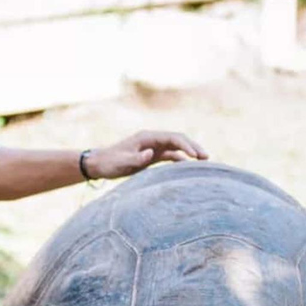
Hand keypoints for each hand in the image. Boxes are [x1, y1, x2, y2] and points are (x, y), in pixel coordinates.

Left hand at [85, 131, 208, 178]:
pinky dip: (180, 160)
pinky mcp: (151, 156)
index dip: (186, 145)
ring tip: (203, 162)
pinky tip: (188, 168)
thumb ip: (136, 158)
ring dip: (189, 153)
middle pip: (178, 140)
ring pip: (176, 147)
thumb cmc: (109, 162)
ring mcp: (153, 147)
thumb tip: (151, 154)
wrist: (99, 164)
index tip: (195, 156)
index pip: (172, 138)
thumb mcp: (121, 162)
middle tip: (206, 157)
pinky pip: (170, 156)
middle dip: (193, 147)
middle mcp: (152, 140)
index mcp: (147, 137)